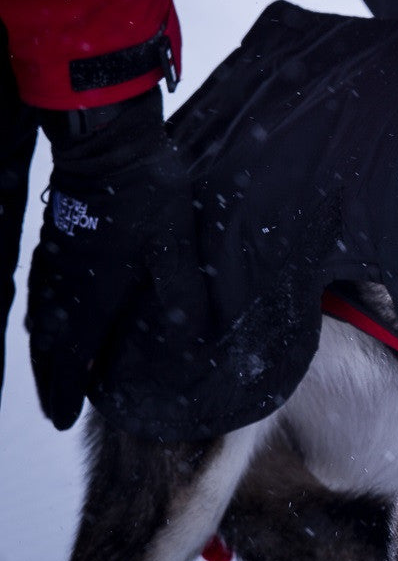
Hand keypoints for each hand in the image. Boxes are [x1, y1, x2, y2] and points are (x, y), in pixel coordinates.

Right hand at [27, 89, 205, 429]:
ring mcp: (54, 263)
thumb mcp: (175, 249)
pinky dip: (45, 322)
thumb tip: (193, 340)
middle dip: (51, 379)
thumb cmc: (146, 196)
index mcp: (89, 297)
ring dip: (47, 352)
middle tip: (57, 406)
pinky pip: (42, 297)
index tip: (63, 417)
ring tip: (56, 372)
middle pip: (46, 346)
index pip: (68, 359)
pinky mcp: (56, 241)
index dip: (64, 390)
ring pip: (41, 321)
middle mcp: (62, 287)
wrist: (108, 143)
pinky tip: (55, 320)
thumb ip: (183, 297)